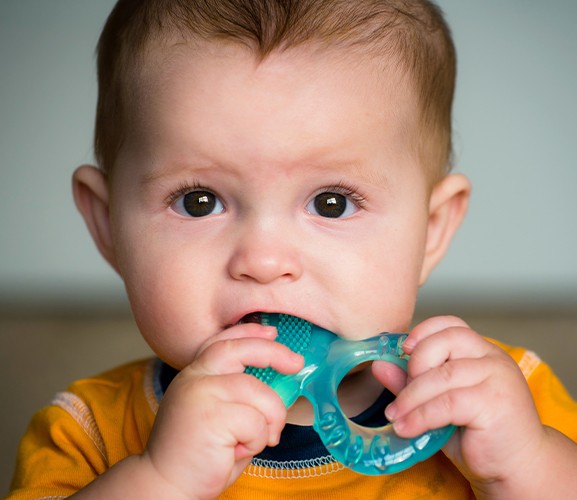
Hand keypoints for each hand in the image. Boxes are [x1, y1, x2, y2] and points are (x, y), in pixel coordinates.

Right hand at [141, 323, 303, 498]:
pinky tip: (236, 452)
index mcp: (194, 375)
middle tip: (296, 363)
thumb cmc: (198, 456)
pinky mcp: (211, 416)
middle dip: (274, 353)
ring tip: (254, 441)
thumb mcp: (217, 414)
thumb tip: (277, 380)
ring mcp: (201, 394)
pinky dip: (256, 440)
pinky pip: (256, 422)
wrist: (165, 487)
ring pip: (259, 392)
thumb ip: (237, 395)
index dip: (249, 332)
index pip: (222, 342)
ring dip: (269, 419)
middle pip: (241, 350)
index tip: (271, 332)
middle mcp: (194, 378)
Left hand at [373, 316, 546, 493]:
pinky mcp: (494, 403)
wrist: (517, 468)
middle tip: (401, 394)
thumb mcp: (439, 403)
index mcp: (482, 352)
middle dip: (415, 365)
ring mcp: (497, 378)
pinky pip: (447, 403)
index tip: (402, 349)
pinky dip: (421, 416)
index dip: (424, 330)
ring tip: (395, 416)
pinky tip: (407, 428)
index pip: (452, 325)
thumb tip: (379, 365)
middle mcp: (493, 359)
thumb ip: (412, 382)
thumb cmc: (478, 433)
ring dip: (410, 397)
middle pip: (446, 341)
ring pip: (442, 375)